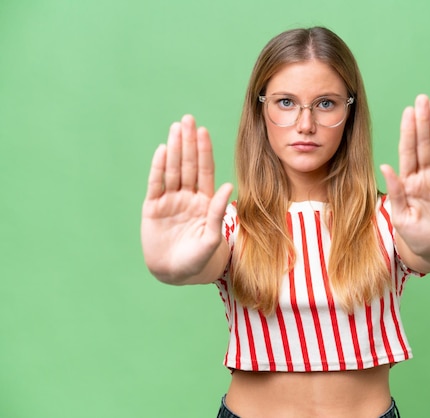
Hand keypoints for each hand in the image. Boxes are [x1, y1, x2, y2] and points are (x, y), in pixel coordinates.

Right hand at [141, 115, 232, 282]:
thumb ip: (217, 212)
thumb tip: (228, 186)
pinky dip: (158, 168)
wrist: (176, 274)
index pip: (204, 171)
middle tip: (188, 119)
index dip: (203, 151)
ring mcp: (170, 201)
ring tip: (176, 128)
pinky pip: (155, 185)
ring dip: (174, 149)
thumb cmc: (199, 259)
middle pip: (188, 164)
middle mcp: (188, 197)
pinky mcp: (153, 208)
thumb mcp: (212, 237)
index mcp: (204, 202)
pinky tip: (161, 151)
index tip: (203, 131)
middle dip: (188, 142)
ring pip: (172, 170)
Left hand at [380, 95, 429, 270]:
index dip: (408, 131)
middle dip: (422, 122)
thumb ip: (397, 192)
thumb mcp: (401, 216)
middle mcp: (425, 176)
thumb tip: (385, 166)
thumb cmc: (415, 238)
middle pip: (423, 144)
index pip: (408, 151)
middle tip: (422, 99)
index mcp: (409, 182)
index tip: (408, 112)